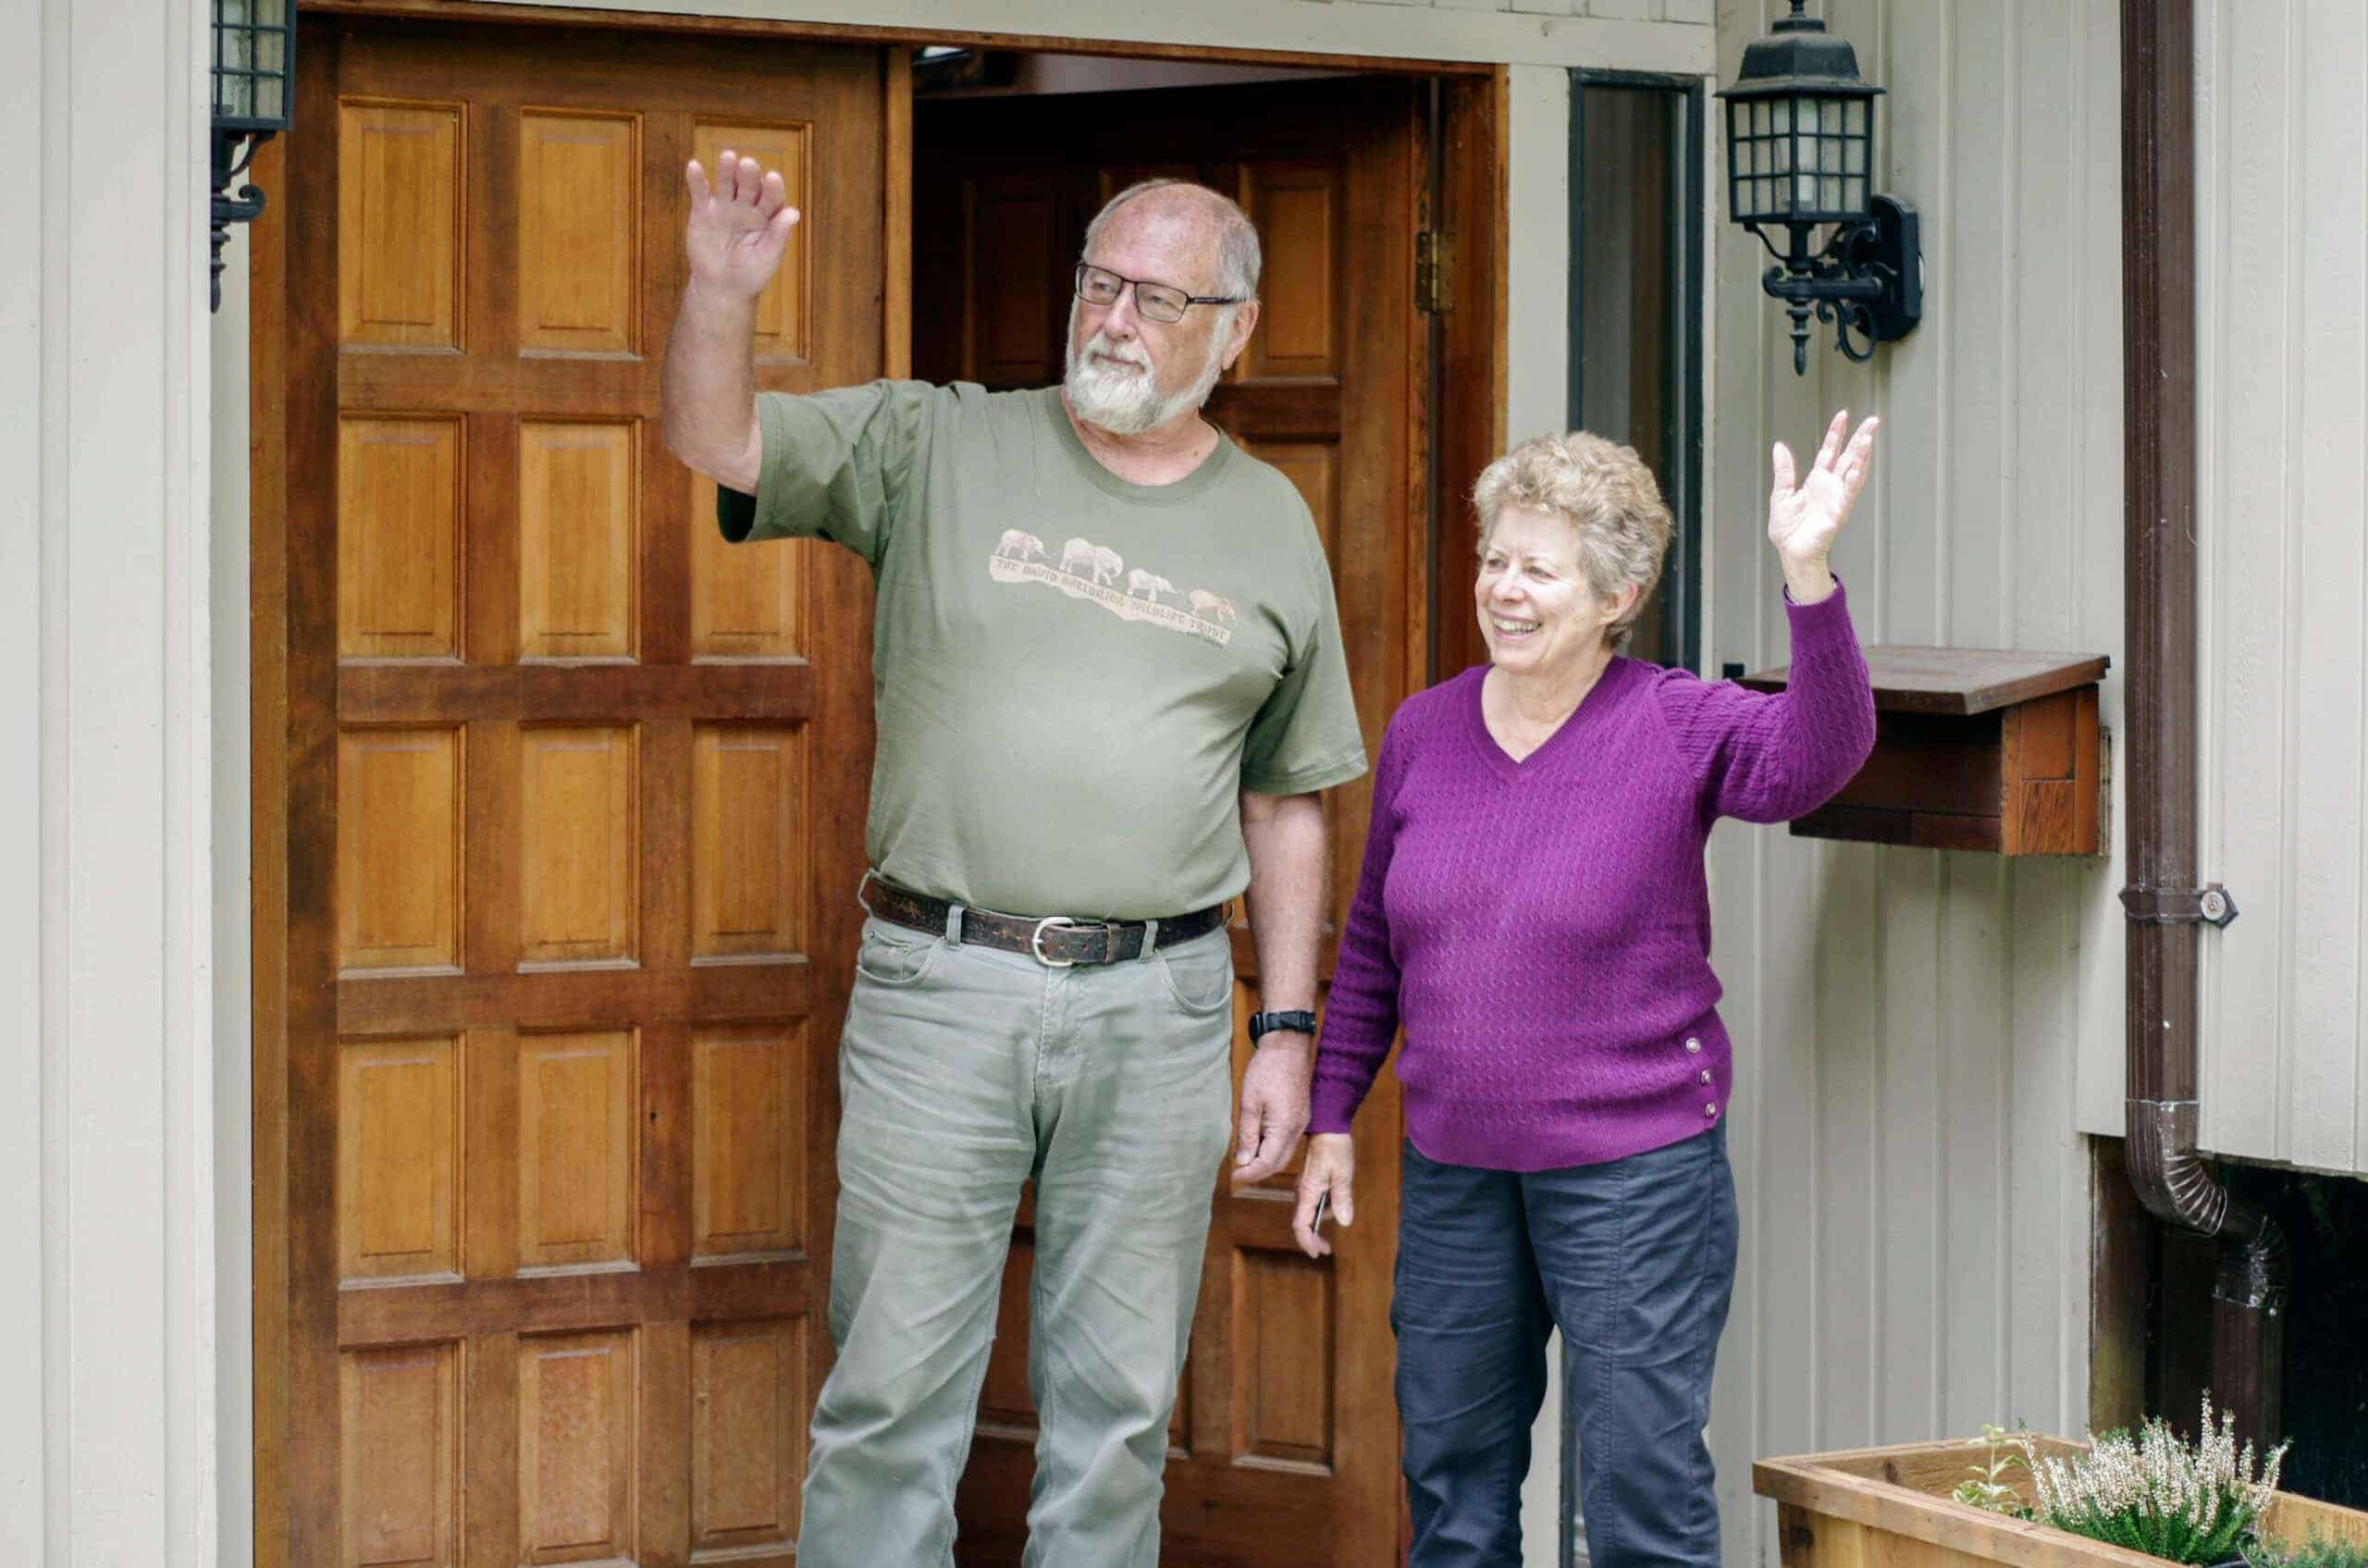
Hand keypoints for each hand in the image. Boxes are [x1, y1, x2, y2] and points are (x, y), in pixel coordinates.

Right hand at [684, 152, 798, 298]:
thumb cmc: (750, 274)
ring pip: (727, 184)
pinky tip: (694, 166)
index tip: (773, 178)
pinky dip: (696, 179)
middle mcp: (748, 207)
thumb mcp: (767, 257)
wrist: (721, 288)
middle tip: (748, 164)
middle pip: (750, 186)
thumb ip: (778, 235)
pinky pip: (700, 192)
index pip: (772, 199)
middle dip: (749, 175)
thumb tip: (793, 212)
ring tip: (728, 157)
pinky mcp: (703, 211)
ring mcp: (725, 207)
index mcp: (767, 217)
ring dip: (727, 170)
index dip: (773, 189)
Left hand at [1232, 1035, 1312, 1184]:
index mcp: (1285, 1127)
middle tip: (1238, 1173)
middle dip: (1258, 1172)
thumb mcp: (1250, 1102)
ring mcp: (1301, 1123)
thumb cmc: (1267, 1070)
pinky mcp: (1300, 1116)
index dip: (1250, 1174)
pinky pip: (1288, 1141)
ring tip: (1245, 1160)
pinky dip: (1273, 1148)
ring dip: (1266, 1161)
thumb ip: (1247, 1134)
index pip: (1268, 1162)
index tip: (1234, 1177)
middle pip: (1279, 1162)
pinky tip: (1258, 1143)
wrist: (1288, 1047)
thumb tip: (1243, 1160)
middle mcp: (1297, 1129)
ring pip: (1285, 1153)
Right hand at [1292, 1134, 1355, 1257]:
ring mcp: (1306, 1186)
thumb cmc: (1334, 1148)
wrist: (1327, 1126)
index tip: (1317, 1254)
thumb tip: (1344, 1222)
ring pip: (1310, 1211)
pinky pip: (1314, 1201)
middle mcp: (1302, 1191)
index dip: (1307, 1242)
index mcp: (1307, 1191)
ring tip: (1342, 1209)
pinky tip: (1337, 1200)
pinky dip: (1323, 1207)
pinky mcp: (1311, 1180)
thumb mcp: (1342, 1174)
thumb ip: (1342, 1199)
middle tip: (1327, 1248)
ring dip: (1322, 1218)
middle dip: (1313, 1237)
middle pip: (1302, 1221)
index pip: (1301, 1224)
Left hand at [1767, 410, 1878, 599]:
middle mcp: (1831, 486)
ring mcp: (1837, 498)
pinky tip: (1857, 467)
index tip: (1843, 415)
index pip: (1830, 451)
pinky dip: (1853, 481)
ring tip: (1868, 437)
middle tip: (1873, 421)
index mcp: (1817, 480)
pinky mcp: (1839, 513)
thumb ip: (1784, 471)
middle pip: (1849, 457)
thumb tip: (1779, 446)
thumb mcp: (1781, 494)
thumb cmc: (1787, 529)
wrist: (1790, 552)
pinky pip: (1848, 494)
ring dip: (1862, 455)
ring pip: (1854, 472)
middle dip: (1860, 438)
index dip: (1836, 433)